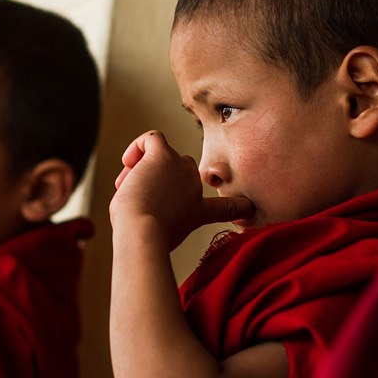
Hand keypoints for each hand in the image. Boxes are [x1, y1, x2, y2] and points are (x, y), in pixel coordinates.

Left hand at [110, 131, 254, 249]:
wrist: (144, 233)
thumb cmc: (146, 239)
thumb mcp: (163, 238)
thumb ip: (161, 224)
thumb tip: (146, 222)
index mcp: (198, 210)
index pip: (226, 207)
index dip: (238, 208)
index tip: (249, 210)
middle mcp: (194, 185)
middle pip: (180, 170)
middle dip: (157, 182)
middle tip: (140, 199)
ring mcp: (180, 167)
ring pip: (159, 156)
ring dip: (140, 171)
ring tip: (128, 189)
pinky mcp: (162, 155)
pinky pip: (152, 137)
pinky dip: (137, 146)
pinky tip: (129, 162)